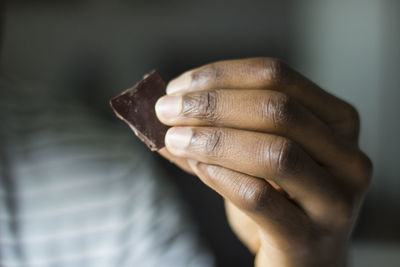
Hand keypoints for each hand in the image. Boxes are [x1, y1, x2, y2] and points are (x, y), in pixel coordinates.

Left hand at [155, 58, 371, 266]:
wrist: (302, 260)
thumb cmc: (279, 200)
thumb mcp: (255, 156)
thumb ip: (218, 131)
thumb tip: (166, 110)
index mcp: (336, 121)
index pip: (277, 76)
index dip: (221, 76)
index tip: (177, 87)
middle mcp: (347, 156)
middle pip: (278, 110)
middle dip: (212, 104)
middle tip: (167, 111)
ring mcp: (335, 200)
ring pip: (274, 152)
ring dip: (213, 140)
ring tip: (175, 140)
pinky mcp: (309, 239)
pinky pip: (258, 198)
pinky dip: (219, 176)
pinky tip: (197, 167)